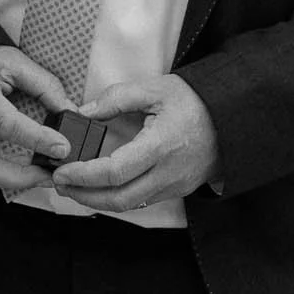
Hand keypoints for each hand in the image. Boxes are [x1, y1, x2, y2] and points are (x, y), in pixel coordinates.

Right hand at [0, 47, 75, 193]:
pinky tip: (26, 165)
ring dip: (16, 179)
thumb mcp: (14, 62)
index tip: (63, 147)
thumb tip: (68, 111)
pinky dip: (6, 170)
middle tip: (49, 174)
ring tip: (42, 173)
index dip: (38, 139)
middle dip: (21, 179)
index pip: (8, 125)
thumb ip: (44, 86)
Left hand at [50, 74, 219, 211]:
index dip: (84, 175)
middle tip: (60, 184)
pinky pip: (143, 201)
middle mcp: (168, 173)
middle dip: (84, 196)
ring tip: (74, 187)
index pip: (115, 172)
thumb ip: (117, 98)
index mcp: (160, 146)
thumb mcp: (154, 89)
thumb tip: (85, 111)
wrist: (233, 118)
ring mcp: (175, 185)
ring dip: (99, 200)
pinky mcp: (178, 189)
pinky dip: (118, 198)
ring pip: (131, 205)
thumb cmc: (195, 101)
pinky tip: (102, 187)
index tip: (62, 171)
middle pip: (120, 199)